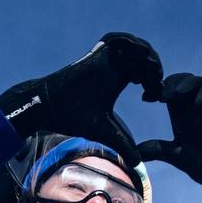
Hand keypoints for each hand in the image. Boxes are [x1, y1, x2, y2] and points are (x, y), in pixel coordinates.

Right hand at [0, 32, 162, 165]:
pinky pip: (120, 40)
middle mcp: (113, 67)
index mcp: (117, 80)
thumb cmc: (72, 117)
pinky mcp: (96, 55)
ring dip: (146, 55)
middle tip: (154, 87)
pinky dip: (133, 44)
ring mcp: (105, 59)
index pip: (144, 73)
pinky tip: (141, 60)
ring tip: (152, 72)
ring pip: (135, 46)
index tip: (152, 99)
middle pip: (143, 58)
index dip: (154, 82)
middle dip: (155, 69)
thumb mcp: (106, 132)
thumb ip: (123, 144)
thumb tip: (137, 163)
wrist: (47, 106)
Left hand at [139, 73, 201, 202]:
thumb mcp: (177, 156)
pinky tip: (198, 105)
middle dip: (170, 83)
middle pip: (182, 81)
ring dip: (186, 84)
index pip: (168, 91)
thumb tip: (135, 151)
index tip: (145, 98)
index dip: (156, 89)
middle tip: (160, 95)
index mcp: (181, 115)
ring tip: (175, 95)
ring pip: (199, 82)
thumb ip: (159, 150)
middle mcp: (195, 108)